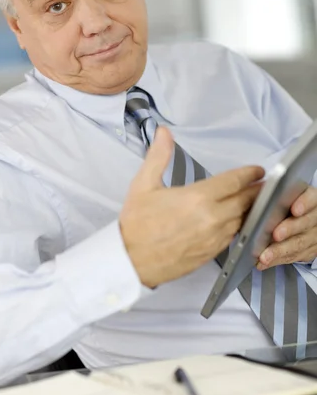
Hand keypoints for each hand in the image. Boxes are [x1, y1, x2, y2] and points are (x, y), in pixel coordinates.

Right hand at [120, 127, 264, 287]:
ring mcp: (214, 238)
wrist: (130, 261)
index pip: (234, 182)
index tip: (258, 170)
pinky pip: (233, 236)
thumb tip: (164, 132)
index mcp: (198, 198)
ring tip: (253, 200)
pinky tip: (236, 221)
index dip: (249, 174)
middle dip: (255, 191)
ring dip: (249, 209)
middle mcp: (212, 218)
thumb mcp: (143, 184)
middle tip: (263, 184)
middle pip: (244, 201)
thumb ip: (158, 156)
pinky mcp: (211, 254)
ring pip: (241, 220)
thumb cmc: (136, 223)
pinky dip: (239, 225)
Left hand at [257, 186, 316, 269]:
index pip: (311, 199)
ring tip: (264, 256)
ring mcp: (314, 235)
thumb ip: (273, 197)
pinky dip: (277, 260)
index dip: (304, 204)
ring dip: (280, 251)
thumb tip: (254, 197)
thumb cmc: (285, 204)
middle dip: (289, 229)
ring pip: (299, 244)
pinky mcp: (310, 251)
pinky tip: (264, 262)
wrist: (301, 219)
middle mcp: (315, 217)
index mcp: (310, 199)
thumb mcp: (283, 196)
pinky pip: (294, 257)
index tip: (294, 210)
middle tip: (275, 235)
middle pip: (305, 223)